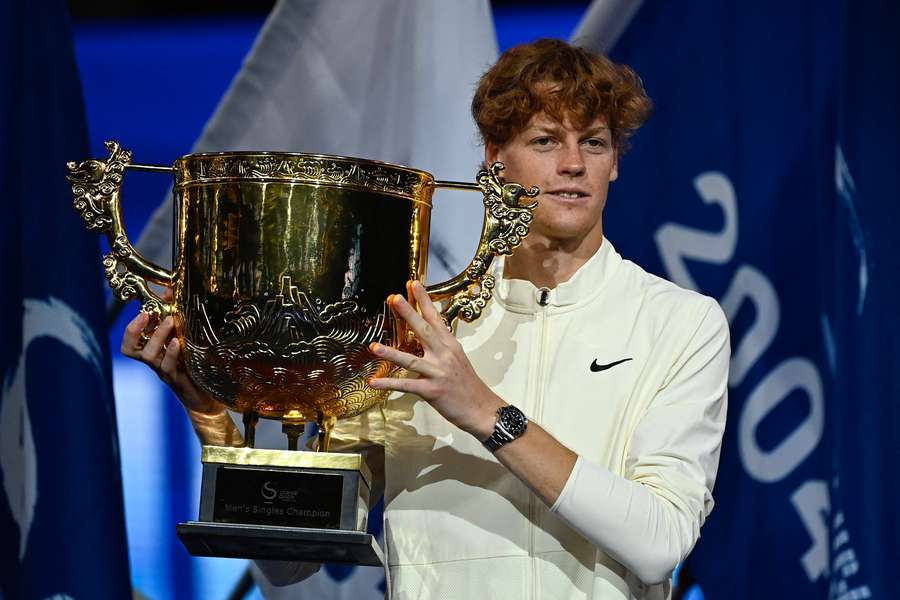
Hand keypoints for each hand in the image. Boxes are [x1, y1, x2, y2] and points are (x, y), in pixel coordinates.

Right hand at [120, 312, 213, 412]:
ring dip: (158, 336)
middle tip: (148, 314)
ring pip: (149, 356)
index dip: (132, 327)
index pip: (130, 340)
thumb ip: (176, 315)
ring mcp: (164, 371)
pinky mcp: (177, 380)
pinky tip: (178, 342)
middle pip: (130, 350)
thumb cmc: (195, 365)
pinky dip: (171, 353)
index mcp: (153, 351)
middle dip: (134, 330)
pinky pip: (168, 367)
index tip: (143, 311)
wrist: (207, 396)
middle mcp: (154, 362)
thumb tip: (170, 290)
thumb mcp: (185, 337)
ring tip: (171, 321)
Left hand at [368, 281, 504, 439]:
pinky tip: (374, 382)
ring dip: (391, 353)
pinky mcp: (431, 390)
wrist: (481, 408)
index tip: (413, 284)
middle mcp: (444, 355)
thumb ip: (439, 346)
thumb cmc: (467, 384)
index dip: (424, 301)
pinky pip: (406, 385)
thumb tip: (422, 334)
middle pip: (423, 330)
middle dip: (408, 314)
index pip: (435, 318)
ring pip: (411, 359)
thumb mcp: (456, 358)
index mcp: (450, 345)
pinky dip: (389, 384)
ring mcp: (437, 372)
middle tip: (394, 298)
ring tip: (374, 346)